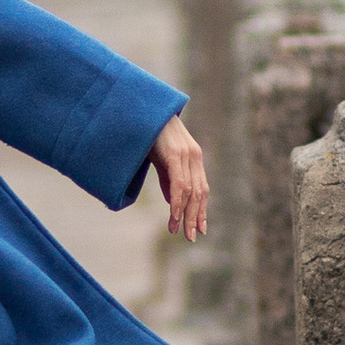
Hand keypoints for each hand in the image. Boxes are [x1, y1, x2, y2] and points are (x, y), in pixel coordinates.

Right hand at [149, 117, 208, 242]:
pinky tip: (174, 216)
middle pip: (200, 193)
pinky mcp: (175, 154)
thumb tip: (174, 202)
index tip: (200, 228)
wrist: (143, 108)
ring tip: (181, 231)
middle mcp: (194, 156)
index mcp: (193, 157)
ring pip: (191, 191)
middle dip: (196, 217)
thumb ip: (169, 179)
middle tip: (192, 237)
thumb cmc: (148, 133)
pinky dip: (178, 202)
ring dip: (186, 214)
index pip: (201, 189)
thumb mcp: (160, 160)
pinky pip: (180, 183)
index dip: (202, 210)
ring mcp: (186, 154)